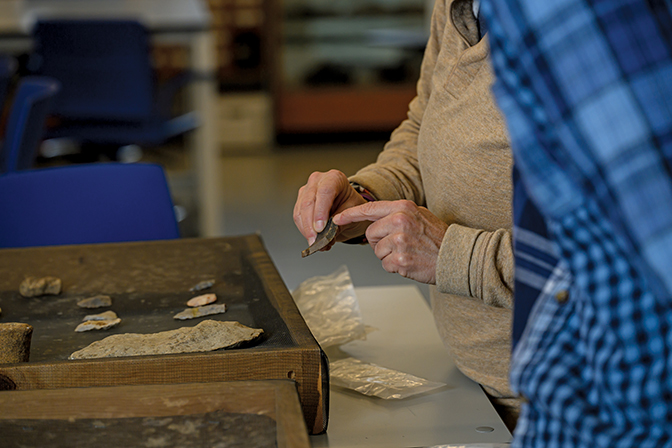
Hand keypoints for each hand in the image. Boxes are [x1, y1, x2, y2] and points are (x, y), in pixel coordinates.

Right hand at [293, 169, 369, 246]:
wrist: (347, 204)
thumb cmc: (352, 204)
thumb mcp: (353, 212)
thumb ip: (340, 223)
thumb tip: (327, 237)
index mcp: (335, 178)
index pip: (325, 192)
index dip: (321, 212)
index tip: (320, 228)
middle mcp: (318, 181)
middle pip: (309, 202)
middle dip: (310, 225)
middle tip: (315, 241)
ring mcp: (307, 190)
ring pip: (300, 211)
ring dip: (307, 230)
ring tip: (317, 244)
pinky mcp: (300, 200)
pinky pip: (297, 217)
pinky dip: (304, 230)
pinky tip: (313, 239)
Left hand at [333, 200, 448, 283]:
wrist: (455, 256)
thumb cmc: (437, 237)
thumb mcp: (418, 215)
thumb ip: (396, 214)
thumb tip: (373, 218)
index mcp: (403, 207)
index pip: (369, 209)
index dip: (351, 215)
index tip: (337, 218)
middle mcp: (400, 221)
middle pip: (370, 234)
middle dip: (378, 242)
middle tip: (398, 244)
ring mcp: (400, 241)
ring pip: (376, 251)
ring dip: (388, 256)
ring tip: (407, 252)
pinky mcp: (401, 259)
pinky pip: (385, 265)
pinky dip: (394, 267)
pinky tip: (409, 262)